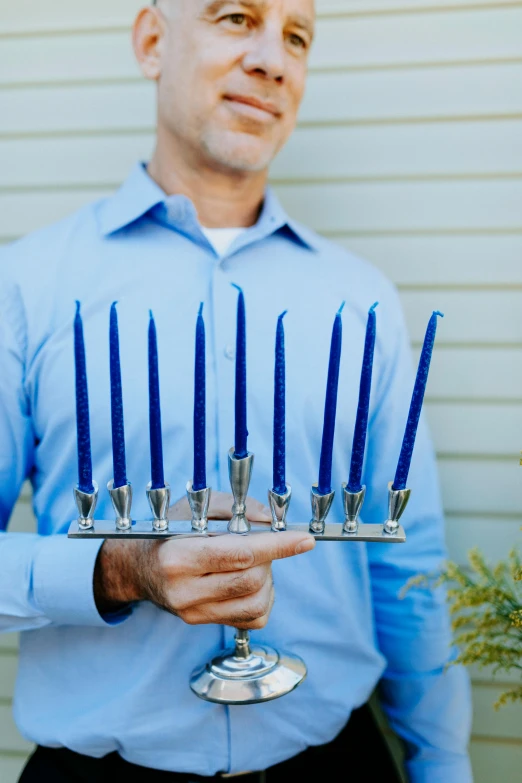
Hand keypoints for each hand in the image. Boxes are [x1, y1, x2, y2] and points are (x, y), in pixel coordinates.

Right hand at [94, 492, 314, 628]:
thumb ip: (234, 508)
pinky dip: (262, 599)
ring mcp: (193, 612)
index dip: (277, 546)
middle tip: (260, 543)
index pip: (240, 554)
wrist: (136, 567)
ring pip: (256, 603)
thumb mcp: (194, 508)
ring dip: (267, 579)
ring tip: (253, 562)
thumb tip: (271, 520)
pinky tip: (249, 581)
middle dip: (268, 558)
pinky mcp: (203, 623)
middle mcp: (184, 591)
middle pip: (251, 580)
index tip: (304, 539)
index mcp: (178, 557)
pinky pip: (253, 620)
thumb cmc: (169, 531)